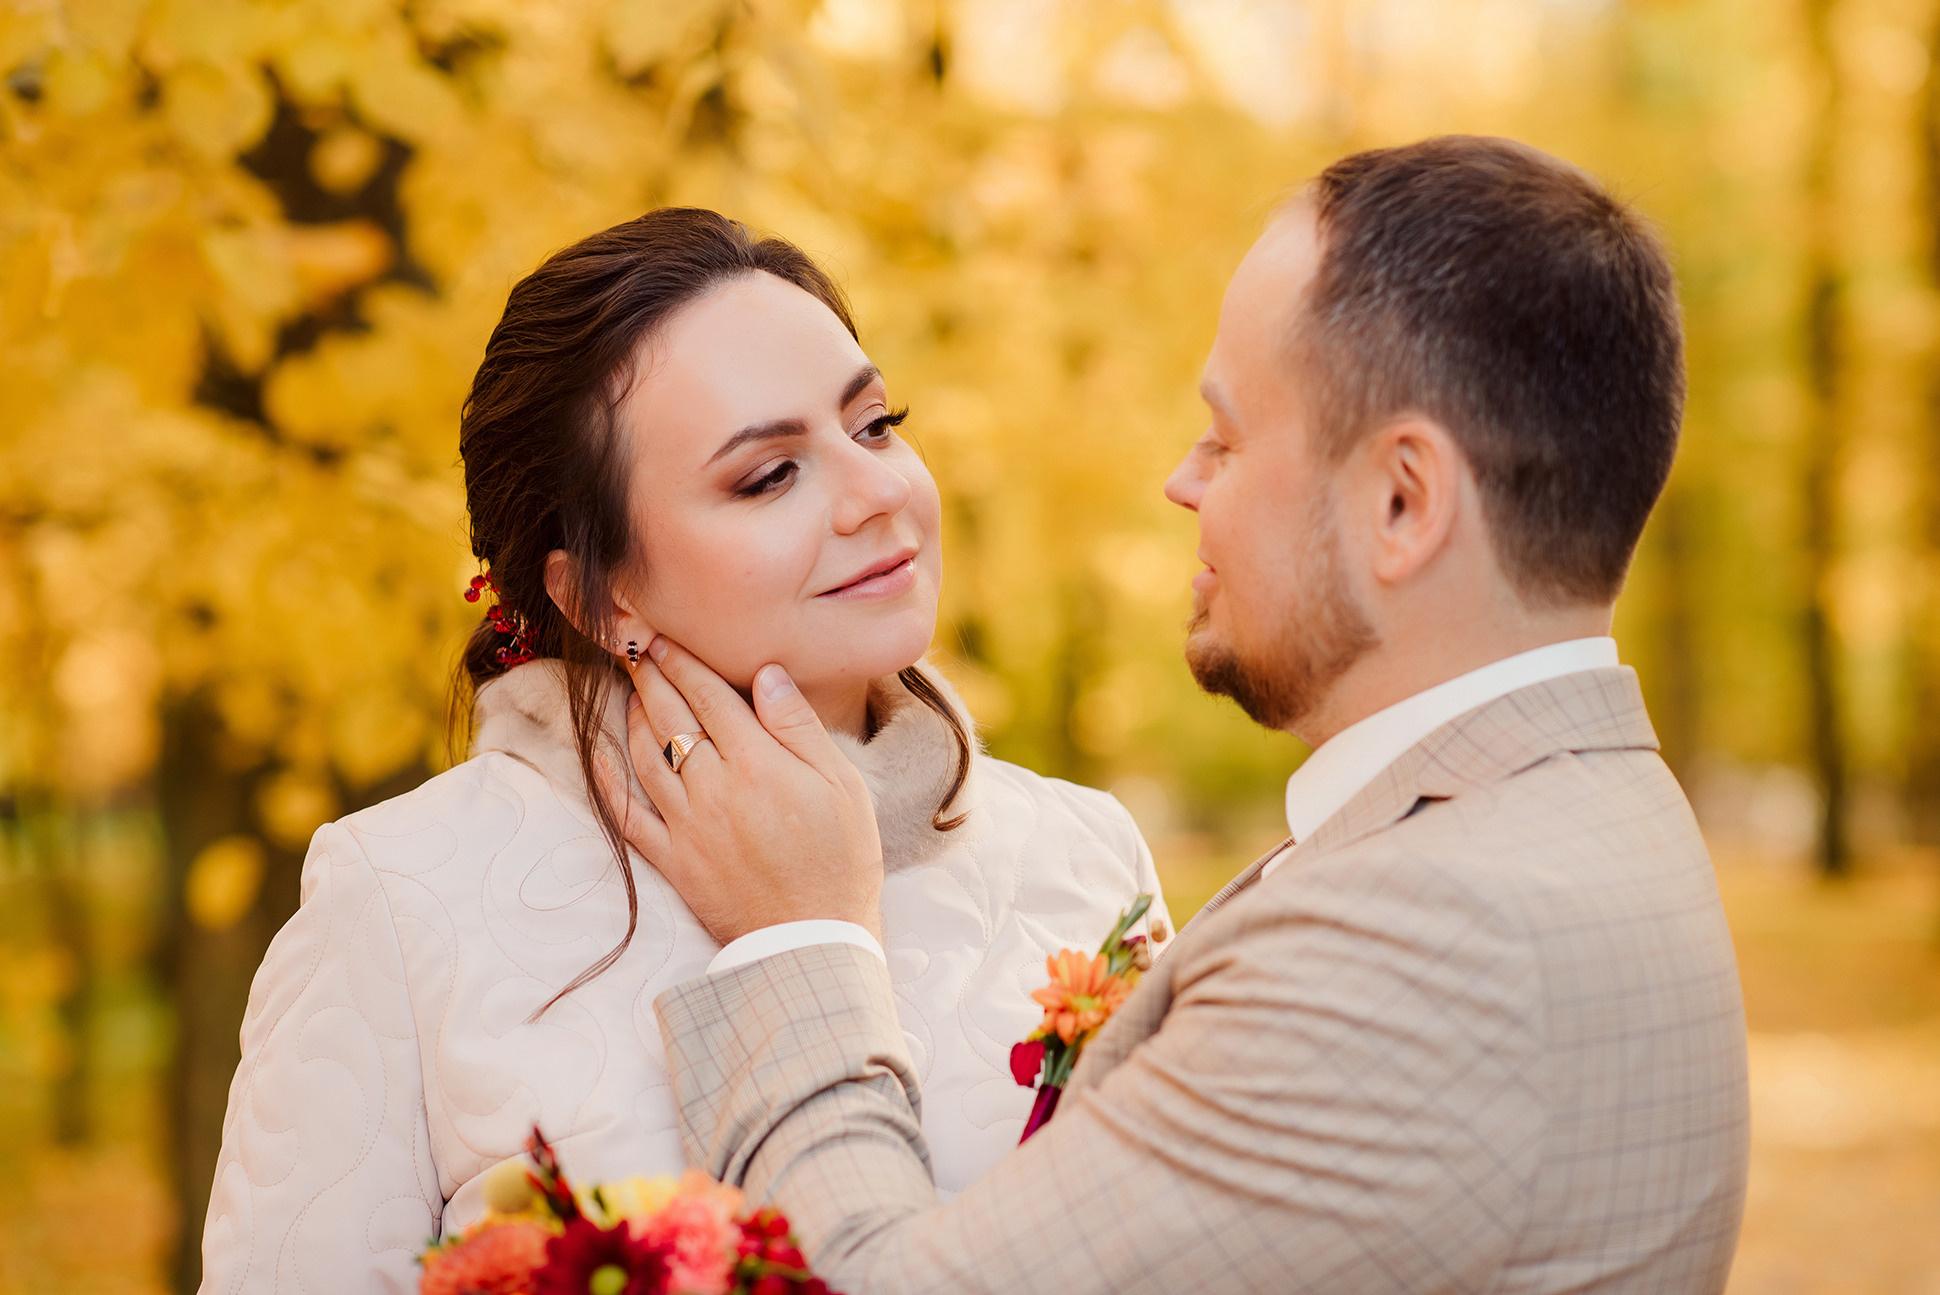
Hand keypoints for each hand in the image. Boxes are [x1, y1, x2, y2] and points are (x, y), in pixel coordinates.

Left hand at [597, 636, 883, 945]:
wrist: (815, 939)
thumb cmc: (841, 859)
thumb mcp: (842, 785)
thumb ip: (799, 726)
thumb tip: (767, 674)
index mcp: (759, 763)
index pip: (710, 696)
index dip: (683, 662)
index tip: (665, 639)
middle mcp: (714, 788)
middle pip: (671, 718)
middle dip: (651, 678)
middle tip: (635, 649)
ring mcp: (688, 826)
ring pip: (646, 757)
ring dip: (632, 718)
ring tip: (629, 691)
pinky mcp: (673, 861)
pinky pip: (627, 816)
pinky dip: (608, 782)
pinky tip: (596, 755)